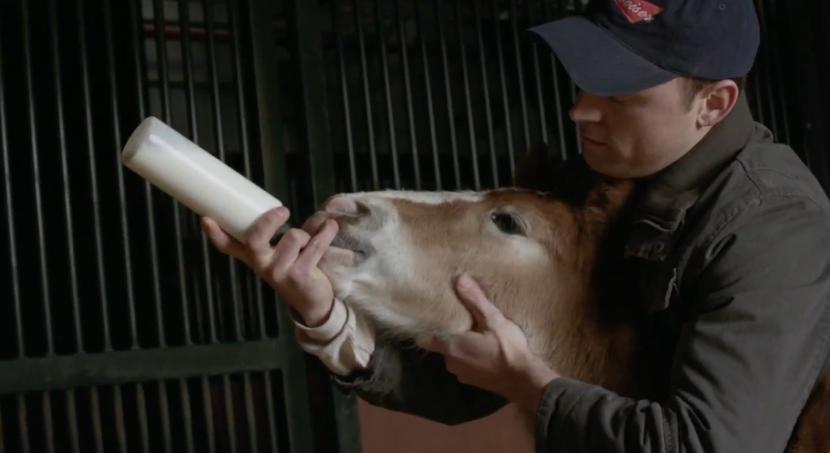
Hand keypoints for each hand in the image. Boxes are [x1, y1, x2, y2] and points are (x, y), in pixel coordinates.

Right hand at [201, 207, 337, 326]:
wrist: (312, 302)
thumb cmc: (295, 268)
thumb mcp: (282, 251)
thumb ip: (287, 232)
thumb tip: (305, 209)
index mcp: (254, 256)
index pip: (228, 245)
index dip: (215, 233)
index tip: (206, 219)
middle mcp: (262, 264)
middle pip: (254, 239)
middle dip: (268, 222)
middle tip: (284, 210)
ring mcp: (279, 271)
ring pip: (293, 236)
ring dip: (307, 233)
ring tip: (311, 239)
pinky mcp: (300, 275)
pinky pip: (314, 245)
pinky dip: (325, 233)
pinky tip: (331, 227)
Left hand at [419, 274, 559, 412]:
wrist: (525, 382)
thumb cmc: (507, 350)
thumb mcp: (493, 320)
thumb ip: (474, 300)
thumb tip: (459, 278)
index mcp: (450, 347)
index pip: (426, 337)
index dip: (430, 325)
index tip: (437, 313)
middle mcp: (450, 363)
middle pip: (442, 343)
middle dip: (452, 332)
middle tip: (463, 316)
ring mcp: (462, 375)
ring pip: (456, 354)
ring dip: (463, 344)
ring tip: (476, 330)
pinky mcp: (474, 381)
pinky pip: (467, 363)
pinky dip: (472, 355)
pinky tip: (486, 347)